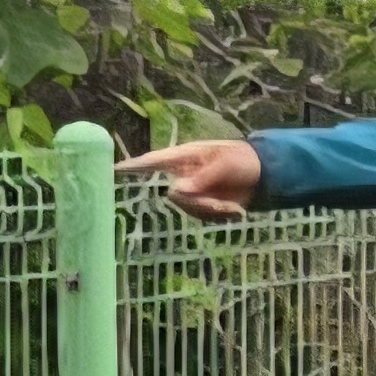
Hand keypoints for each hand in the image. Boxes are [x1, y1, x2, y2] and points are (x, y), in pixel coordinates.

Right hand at [125, 137, 263, 217]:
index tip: (112, 172)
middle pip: (174, 196)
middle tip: (222, 205)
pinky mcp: (202, 205)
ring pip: (189, 210)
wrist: (264, 175)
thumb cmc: (242, 160)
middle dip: (199, 204)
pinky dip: (220, 217)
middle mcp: (182, 175)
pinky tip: (236, 211)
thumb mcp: (225, 164)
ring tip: (234, 207)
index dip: (131, 168)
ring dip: (212, 212)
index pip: (151, 163)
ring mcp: (192, 191)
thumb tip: (175, 190)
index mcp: (183, 157)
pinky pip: (203, 218)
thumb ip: (202, 178)